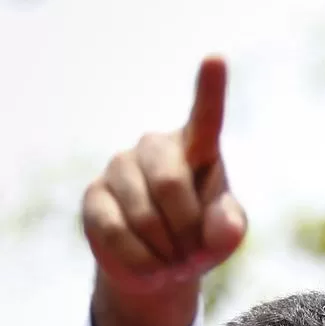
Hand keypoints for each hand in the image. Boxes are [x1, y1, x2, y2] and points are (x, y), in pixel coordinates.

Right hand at [84, 57, 245, 325]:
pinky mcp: (94, 196)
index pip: (206, 116)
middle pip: (171, 185)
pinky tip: (150, 267)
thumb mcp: (225, 237)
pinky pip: (117, 235)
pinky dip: (142, 263)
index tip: (216, 58)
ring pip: (144, 217)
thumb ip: (230, 228)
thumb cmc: (201, 239)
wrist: (161, 266)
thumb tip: (221, 223)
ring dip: (166, 252)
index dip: (210, 89)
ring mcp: (120, 167)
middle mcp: (155, 147)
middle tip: (193, 254)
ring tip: (172, 259)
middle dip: (187, 230)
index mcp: (197, 147)